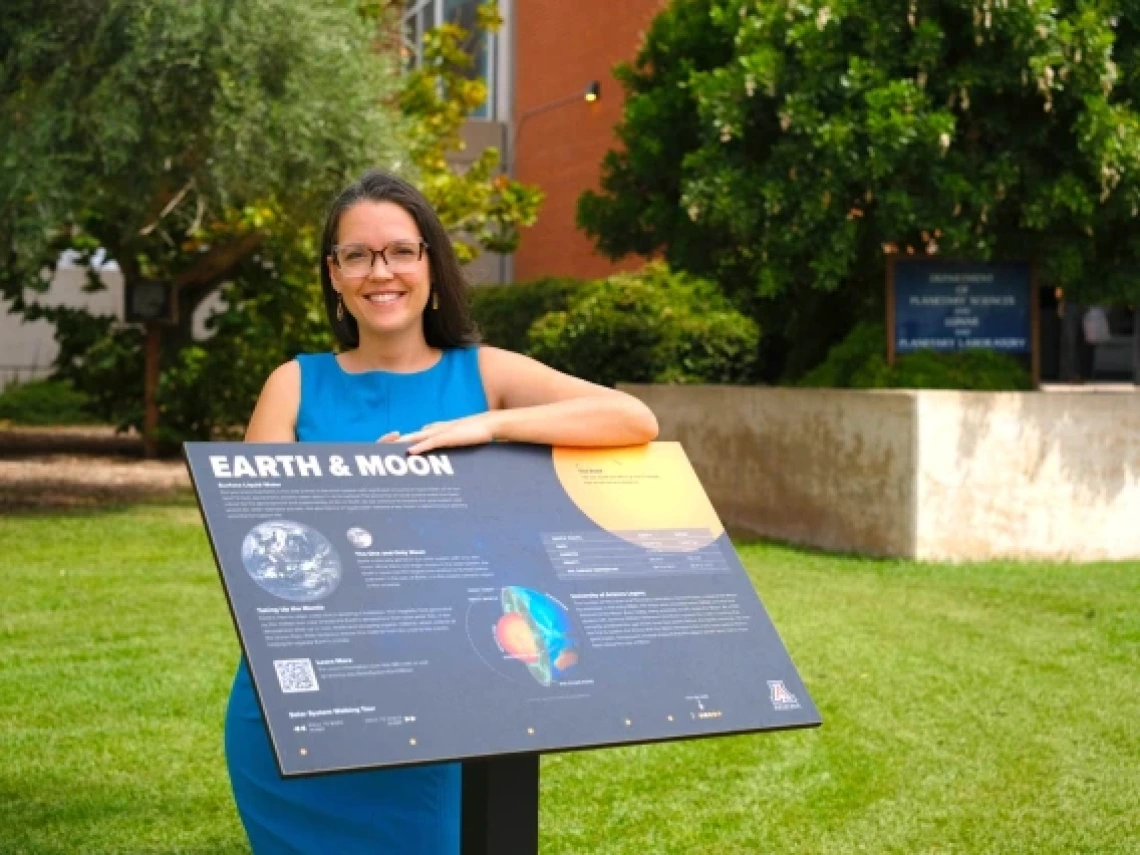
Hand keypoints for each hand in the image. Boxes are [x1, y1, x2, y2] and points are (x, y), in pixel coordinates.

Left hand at [380, 413, 499, 454]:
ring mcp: (440, 433)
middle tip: (378, 452)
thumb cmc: (471, 430)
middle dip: (394, 444)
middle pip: (408, 437)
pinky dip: (420, 447)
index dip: (398, 443)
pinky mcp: (448, 437)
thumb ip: (438, 434)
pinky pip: (431, 443)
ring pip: (416, 439)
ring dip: (401, 445)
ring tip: (387, 451)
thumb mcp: (451, 434)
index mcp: (433, 430)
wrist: (487, 424)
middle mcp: (433, 430)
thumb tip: (425, 432)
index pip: (412, 437)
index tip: (386, 451)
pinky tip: (410, 452)